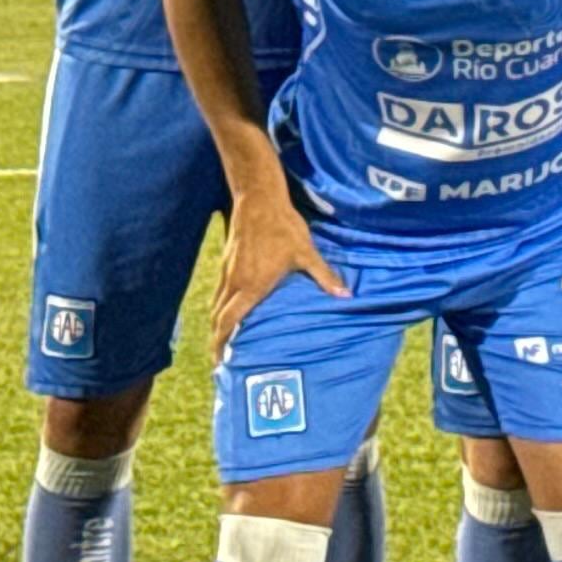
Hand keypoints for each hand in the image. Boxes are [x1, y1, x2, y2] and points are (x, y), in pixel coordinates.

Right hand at [209, 174, 341, 359]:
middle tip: (220, 360)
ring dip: (217, 325)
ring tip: (222, 342)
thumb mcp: (306, 253)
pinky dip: (220, 307)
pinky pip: (220, 292)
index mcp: (251, 286)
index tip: (219, 361)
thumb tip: (346, 295)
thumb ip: (324, 276)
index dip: (221, 343)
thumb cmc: (283, 227)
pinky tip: (229, 311)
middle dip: (217, 341)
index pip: (229, 321)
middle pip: (218, 318)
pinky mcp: (228, 263)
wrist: (259, 200)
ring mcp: (228, 272)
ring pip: (216, 305)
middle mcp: (235, 282)